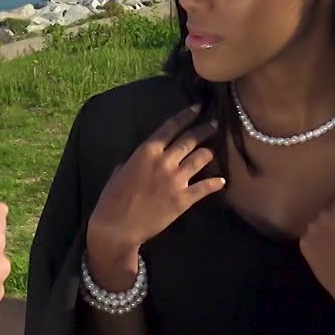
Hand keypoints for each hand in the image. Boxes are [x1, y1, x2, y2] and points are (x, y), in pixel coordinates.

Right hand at [85, 105, 225, 281]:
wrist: (117, 226)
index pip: (171, 126)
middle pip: (190, 139)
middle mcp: (164, 161)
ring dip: (209, 153)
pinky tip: (221, 181)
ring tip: (212, 151)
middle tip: (214, 124)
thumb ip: (135, 161)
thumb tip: (143, 159)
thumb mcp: (120, 171)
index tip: (198, 108)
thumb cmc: (112, 198)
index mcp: (147, 151)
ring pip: (201, 158)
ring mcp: (176, 180)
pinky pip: (205, 187)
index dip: (187, 115)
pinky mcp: (184, 199)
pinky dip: (215, 183)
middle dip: (204, 129)